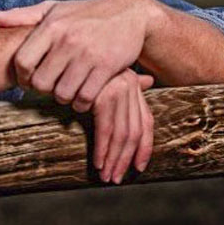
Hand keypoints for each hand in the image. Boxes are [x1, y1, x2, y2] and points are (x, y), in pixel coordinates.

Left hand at [0, 0, 154, 111]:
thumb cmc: (85, 14)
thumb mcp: (53, 9)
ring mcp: (88, 54)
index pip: (22, 62)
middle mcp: (68, 39)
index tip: (30, 80)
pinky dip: (82, 102)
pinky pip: (85, 98)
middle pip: (40, 83)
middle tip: (51, 86)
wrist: (130, 13)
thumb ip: (20, 16)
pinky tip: (84, 93)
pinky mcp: (107, 68)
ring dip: (64, 98)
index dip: (22, 78)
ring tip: (68, 89)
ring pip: (62, 94)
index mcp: (51, 25)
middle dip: (43, 90)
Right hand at [92, 68, 154, 183]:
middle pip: (135, 132)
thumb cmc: (87, 61)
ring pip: (121, 135)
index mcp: (134, 85)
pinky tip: (98, 162)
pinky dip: (102, 150)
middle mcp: (130, 88)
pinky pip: (105, 130)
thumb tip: (149, 81)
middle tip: (116, 178)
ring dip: (113, 160)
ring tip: (106, 176)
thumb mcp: (112, 71)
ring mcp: (118, 92)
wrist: (75, 46)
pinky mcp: (103, 96)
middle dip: (126, 159)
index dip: (145, 147)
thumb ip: (131, 82)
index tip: (138, 168)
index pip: (146, 122)